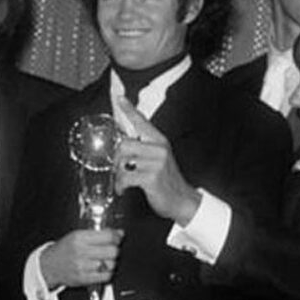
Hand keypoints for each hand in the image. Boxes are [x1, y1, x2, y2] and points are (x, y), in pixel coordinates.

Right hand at [40, 229, 122, 288]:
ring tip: (104, 259)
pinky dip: (108, 272)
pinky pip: (106, 276)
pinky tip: (102, 268)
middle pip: (112, 251)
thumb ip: (97, 233)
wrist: (49, 266)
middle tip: (111, 249)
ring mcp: (82, 266)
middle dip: (115, 249)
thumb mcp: (76, 235)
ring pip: (111, 264)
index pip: (108, 236)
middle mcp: (81, 252)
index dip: (117, 236)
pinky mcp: (84, 279)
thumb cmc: (63, 250)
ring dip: (111, 262)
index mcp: (79, 238)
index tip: (118, 237)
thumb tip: (119, 233)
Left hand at [114, 97, 200, 224]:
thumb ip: (144, 149)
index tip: (119, 99)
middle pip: (124, 144)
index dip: (129, 110)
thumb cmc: (168, 182)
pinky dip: (120, 185)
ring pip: (122, 161)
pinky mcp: (151, 178)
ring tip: (122, 182)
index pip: (142, 122)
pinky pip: (125, 177)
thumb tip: (123, 144)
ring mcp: (156, 163)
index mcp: (160, 142)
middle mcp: (159, 149)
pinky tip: (123, 189)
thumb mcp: (159, 160)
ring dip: (118, 175)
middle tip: (118, 169)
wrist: (183, 201)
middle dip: (116, 159)